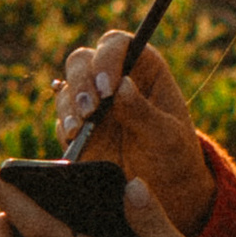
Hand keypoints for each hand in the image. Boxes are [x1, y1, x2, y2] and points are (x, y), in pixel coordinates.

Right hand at [51, 33, 214, 235]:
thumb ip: (143, 111)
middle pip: (82, 60)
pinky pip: (62, 118)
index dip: (107, 58)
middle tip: (91, 109)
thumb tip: (121, 85)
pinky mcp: (79, 127)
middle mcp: (114, 78)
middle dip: (81, 81)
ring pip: (67, 86)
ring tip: (81, 129)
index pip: (117, 44)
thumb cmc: (173, 156)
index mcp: (143, 68)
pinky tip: (76, 139)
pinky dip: (65, 125)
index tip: (108, 87)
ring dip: (70, 104)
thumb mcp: (166, 136)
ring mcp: (93, 102)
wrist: (163, 192)